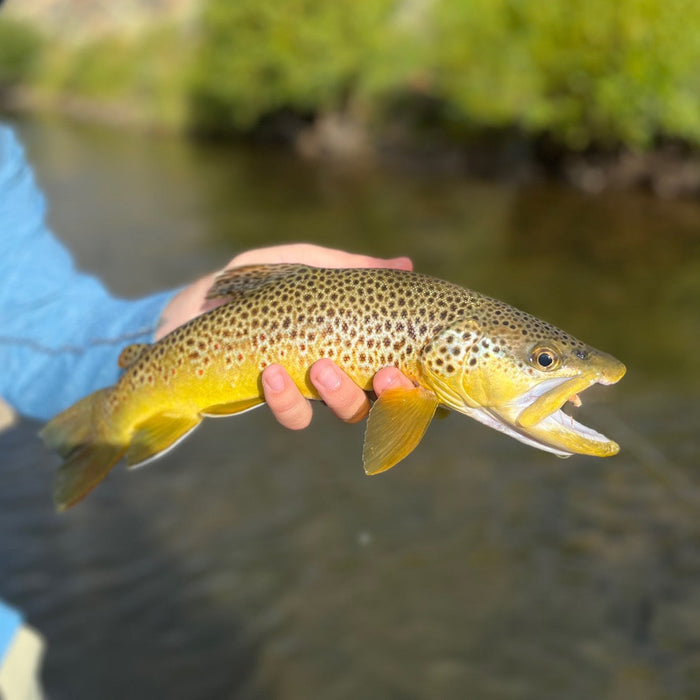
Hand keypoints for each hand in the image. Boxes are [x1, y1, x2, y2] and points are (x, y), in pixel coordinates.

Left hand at [155, 243, 414, 428]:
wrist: (198, 304)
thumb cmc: (258, 282)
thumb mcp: (303, 264)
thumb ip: (350, 267)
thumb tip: (405, 266)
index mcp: (353, 338)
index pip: (395, 365)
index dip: (411, 378)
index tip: (409, 367)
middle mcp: (339, 368)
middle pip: (382, 396)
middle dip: (388, 395)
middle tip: (384, 376)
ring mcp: (309, 389)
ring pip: (343, 411)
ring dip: (341, 395)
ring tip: (320, 367)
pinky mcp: (274, 402)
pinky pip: (293, 413)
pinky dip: (287, 399)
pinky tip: (271, 373)